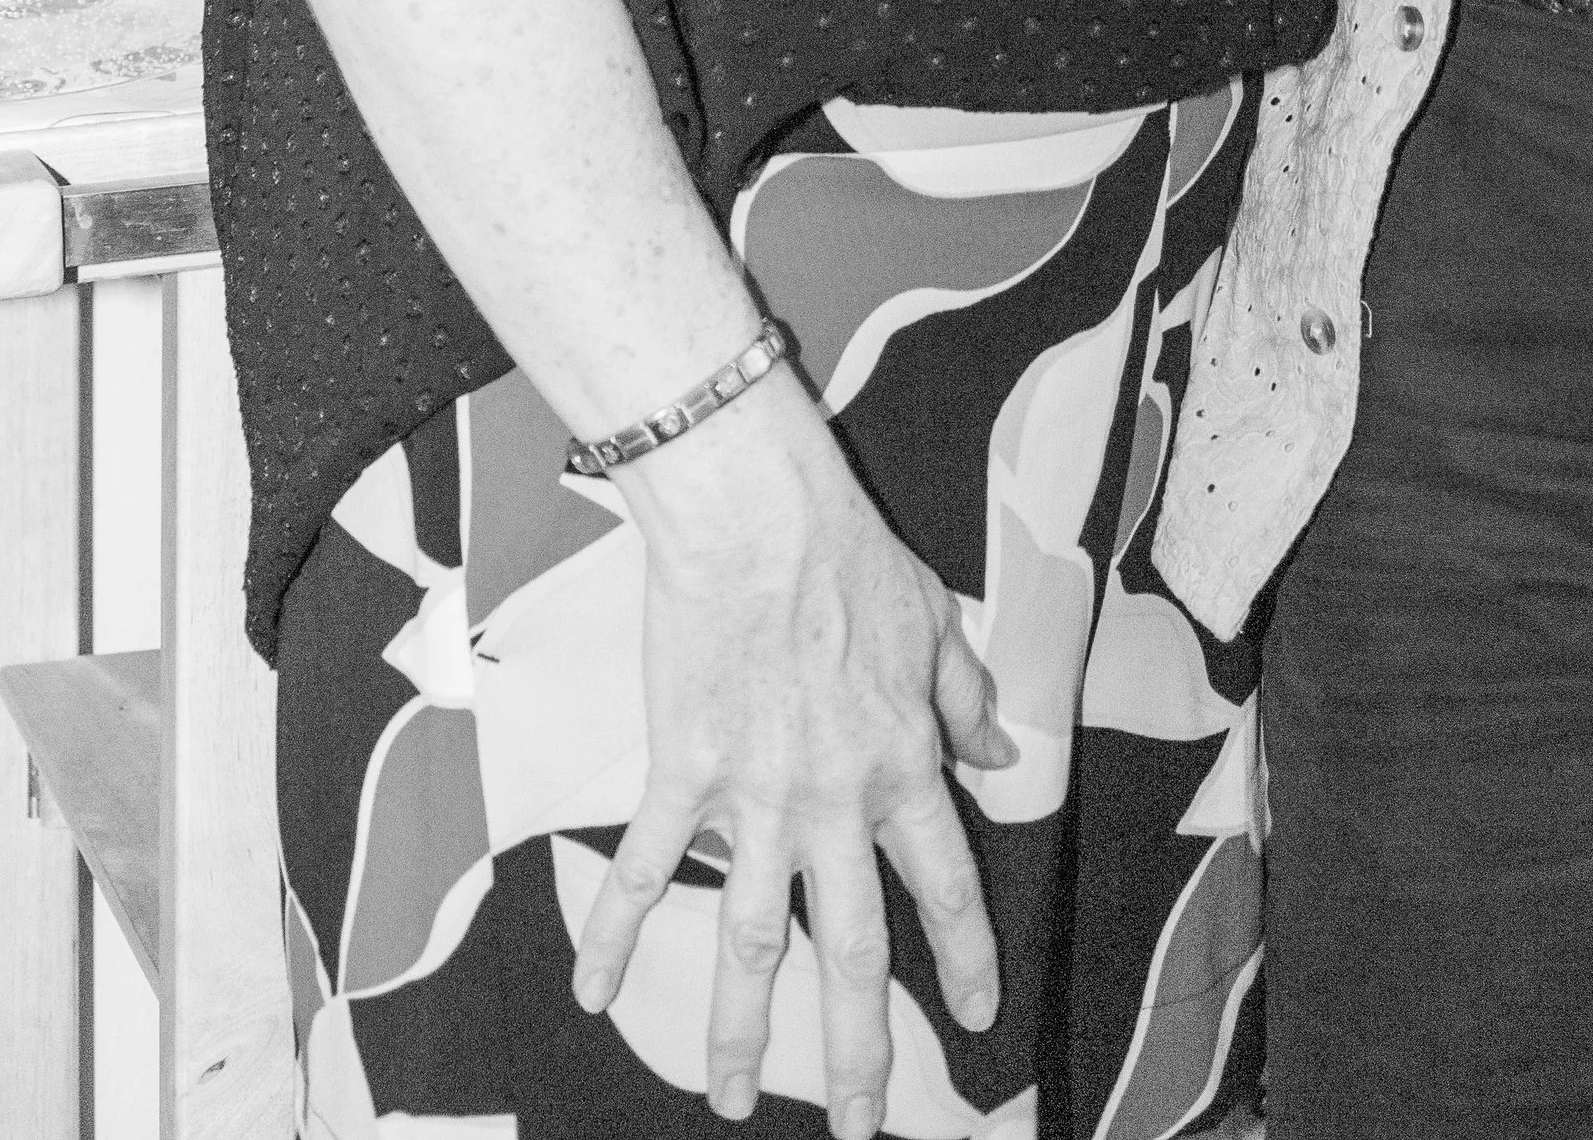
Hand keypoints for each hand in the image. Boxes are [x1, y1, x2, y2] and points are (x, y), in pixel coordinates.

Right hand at [571, 377, 1016, 1130]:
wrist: (755, 513)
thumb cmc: (847, 552)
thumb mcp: (936, 621)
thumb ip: (967, 698)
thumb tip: (1001, 756)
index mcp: (903, 763)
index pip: (945, 885)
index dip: (966, 957)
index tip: (978, 1016)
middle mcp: (834, 799)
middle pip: (853, 951)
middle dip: (859, 1051)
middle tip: (863, 1126)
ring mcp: (755, 795)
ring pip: (753, 941)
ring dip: (741, 1032)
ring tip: (734, 1102)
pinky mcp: (682, 772)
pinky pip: (648, 871)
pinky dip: (613, 934)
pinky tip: (591, 993)